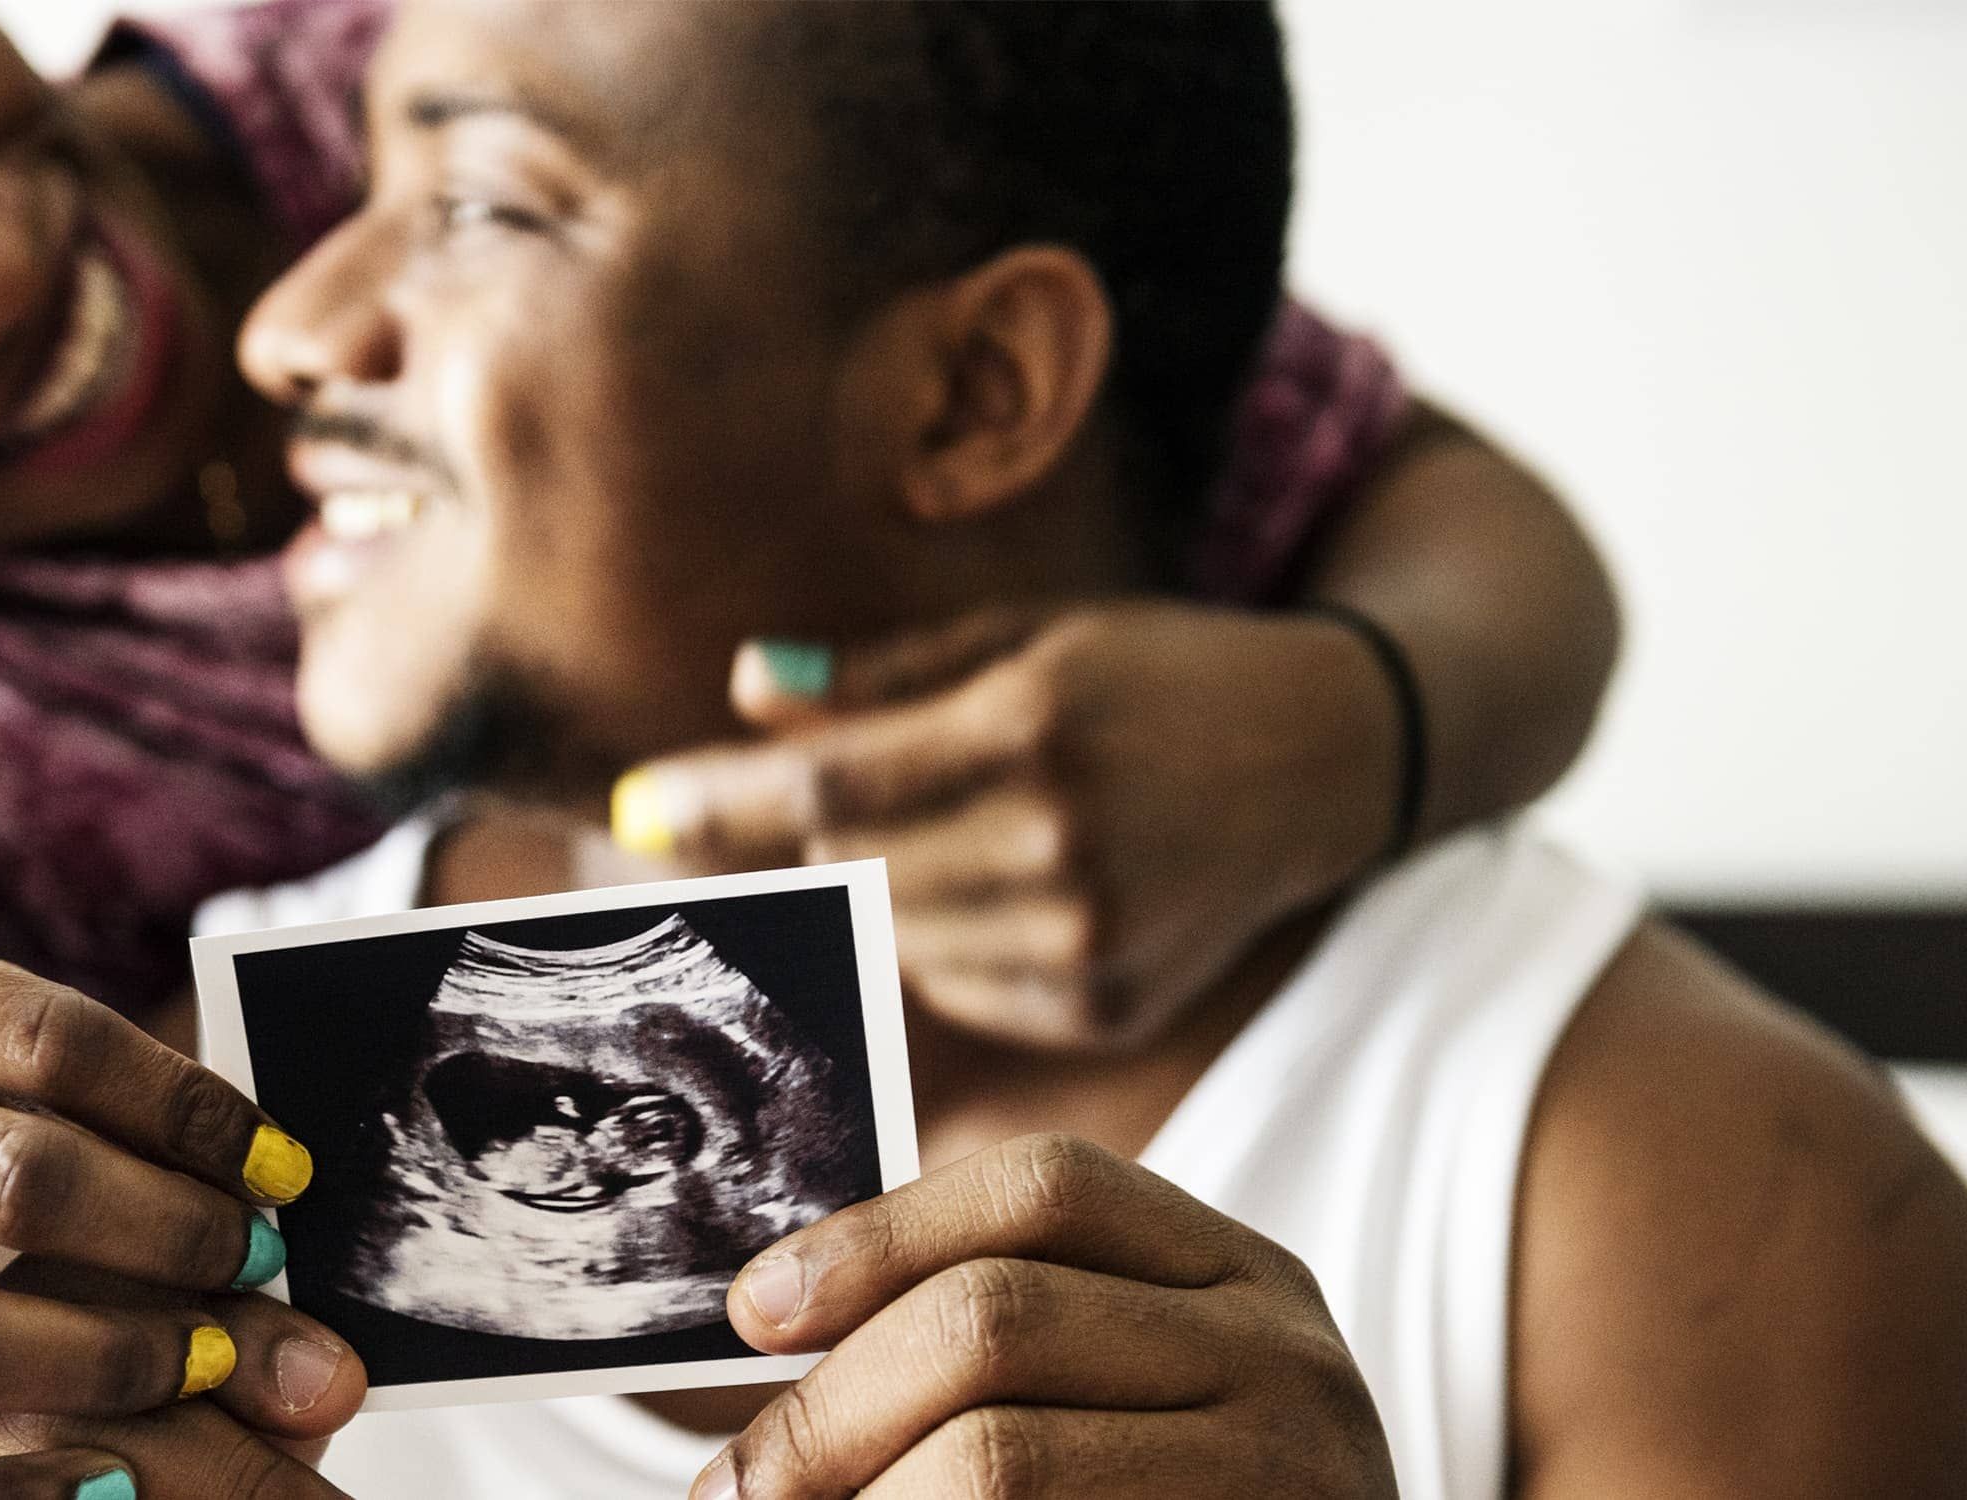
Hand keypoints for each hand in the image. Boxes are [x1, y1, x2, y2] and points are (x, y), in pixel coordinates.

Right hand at [0, 902, 364, 1497]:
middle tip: (253, 1265)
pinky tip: (108, 1479)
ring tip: (204, 1360)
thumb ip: (61, 1071)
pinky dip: (3, 1497)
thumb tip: (268, 1175)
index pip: (51, 1043)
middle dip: (172, 1237)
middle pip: (18, 1180)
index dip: (190, 1115)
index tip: (282, 1170)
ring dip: (113, 1360)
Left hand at [609, 603, 1398, 1048]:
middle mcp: (1061, 845)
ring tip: (934, 829)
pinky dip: (949, 938)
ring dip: (877, 887)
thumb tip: (746, 682)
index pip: (829, 786)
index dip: (717, 802)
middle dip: (787, 842)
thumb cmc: (1157, 672)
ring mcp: (1088, 941)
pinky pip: (959, 984)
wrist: (1333, 755)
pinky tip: (1011, 883)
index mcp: (1033, 729)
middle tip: (757, 813)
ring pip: (894, 935)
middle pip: (848, 869)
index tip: (633, 806)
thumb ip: (883, 677)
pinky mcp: (1105, 1007)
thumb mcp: (1028, 638)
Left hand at [696, 1134, 1390, 1498]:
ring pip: (1001, 1461)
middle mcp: (1283, 1357)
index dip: (879, 1234)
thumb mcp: (1141, 1388)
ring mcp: (1286, 1476)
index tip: (754, 1308)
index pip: (1044, 1187)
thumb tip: (779, 1323)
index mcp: (1239, 1274)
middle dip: (829, 1407)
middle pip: (995, 1319)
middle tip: (736, 1489)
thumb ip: (1003, 1338)